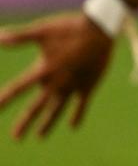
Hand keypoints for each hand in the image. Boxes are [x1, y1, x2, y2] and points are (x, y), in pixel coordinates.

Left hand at [0, 12, 113, 138]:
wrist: (101, 29)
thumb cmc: (69, 28)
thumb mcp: (42, 31)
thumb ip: (20, 37)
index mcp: (44, 69)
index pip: (19, 88)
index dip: (5, 99)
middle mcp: (57, 82)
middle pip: (37, 106)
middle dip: (25, 122)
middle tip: (15, 137)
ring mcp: (74, 86)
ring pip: (57, 109)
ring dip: (47, 124)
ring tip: (39, 137)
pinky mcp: (88, 86)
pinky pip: (81, 105)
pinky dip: (77, 115)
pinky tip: (73, 126)